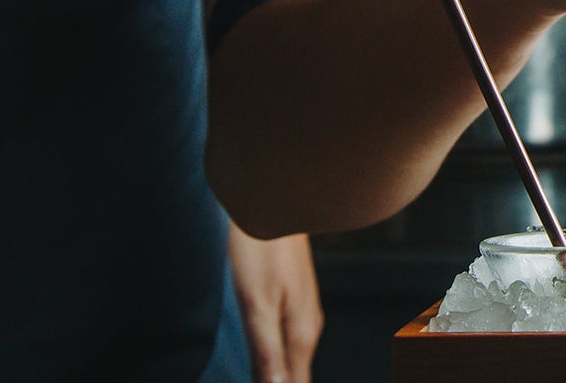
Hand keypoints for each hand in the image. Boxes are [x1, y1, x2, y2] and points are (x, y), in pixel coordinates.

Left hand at [227, 225, 322, 382]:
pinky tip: (265, 362)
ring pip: (294, 360)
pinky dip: (276, 359)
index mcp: (301, 334)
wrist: (278, 201)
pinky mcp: (292, 301)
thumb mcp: (258, 305)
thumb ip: (266, 352)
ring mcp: (302, 313)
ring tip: (261, 381)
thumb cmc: (263, 251)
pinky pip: (288, 343)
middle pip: (298, 376)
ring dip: (280, 377)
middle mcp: (307, 327)